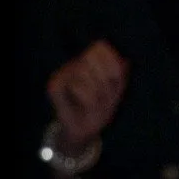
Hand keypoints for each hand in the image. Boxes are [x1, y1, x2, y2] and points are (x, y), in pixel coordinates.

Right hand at [47, 40, 128, 154]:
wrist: (82, 132)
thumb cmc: (99, 110)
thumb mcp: (116, 90)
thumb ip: (120, 73)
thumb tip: (124, 62)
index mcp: (88, 62)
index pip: (99, 47)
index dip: (111, 61)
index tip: (115, 79)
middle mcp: (72, 65)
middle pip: (92, 59)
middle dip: (104, 78)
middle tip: (105, 96)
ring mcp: (61, 74)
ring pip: (84, 73)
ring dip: (97, 91)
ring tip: (96, 104)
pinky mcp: (54, 86)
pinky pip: (77, 87)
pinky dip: (88, 99)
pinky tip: (85, 108)